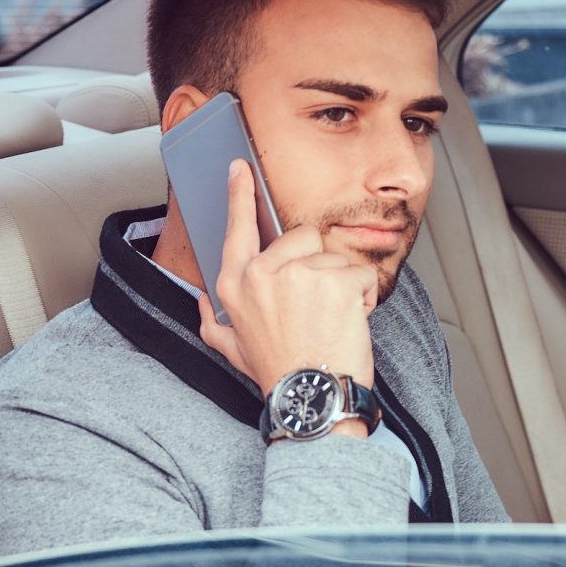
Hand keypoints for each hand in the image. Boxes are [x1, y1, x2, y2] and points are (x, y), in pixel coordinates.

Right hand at [198, 160, 377, 411]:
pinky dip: (362, 298)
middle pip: (302, 236)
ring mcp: (299, 275)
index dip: (239, 195)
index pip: (237, 229)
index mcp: (235, 286)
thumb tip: (203, 299)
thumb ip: (213, 321)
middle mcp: (262, 274)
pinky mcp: (334, 282)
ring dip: (341, 285)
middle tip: (314, 306)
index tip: (241, 168)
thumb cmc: (278, 372)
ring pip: (335, 257)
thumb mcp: (232, 350)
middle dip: (317, 264)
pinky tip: (348, 323)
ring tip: (330, 320)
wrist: (311, 398)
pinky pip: (360, 275)